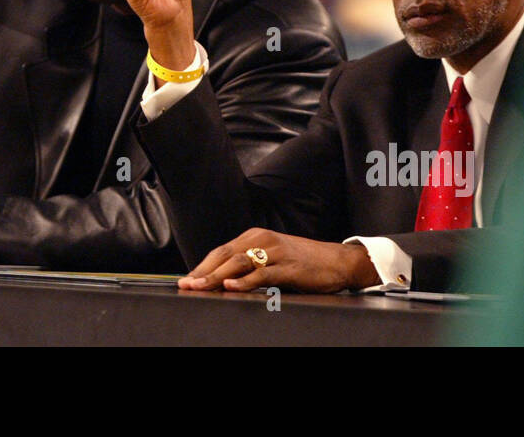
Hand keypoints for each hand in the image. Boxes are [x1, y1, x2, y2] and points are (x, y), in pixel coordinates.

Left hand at [177, 228, 380, 293]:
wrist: (337, 261)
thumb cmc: (303, 263)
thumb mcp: (272, 259)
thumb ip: (250, 265)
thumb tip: (222, 282)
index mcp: (255, 237)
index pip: (221, 251)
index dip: (202, 266)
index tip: (186, 280)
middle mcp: (262, 240)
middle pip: (225, 255)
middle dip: (203, 272)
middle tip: (186, 285)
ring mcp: (275, 251)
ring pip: (239, 263)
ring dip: (216, 276)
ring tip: (200, 287)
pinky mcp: (288, 266)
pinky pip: (262, 273)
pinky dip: (245, 281)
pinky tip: (231, 288)